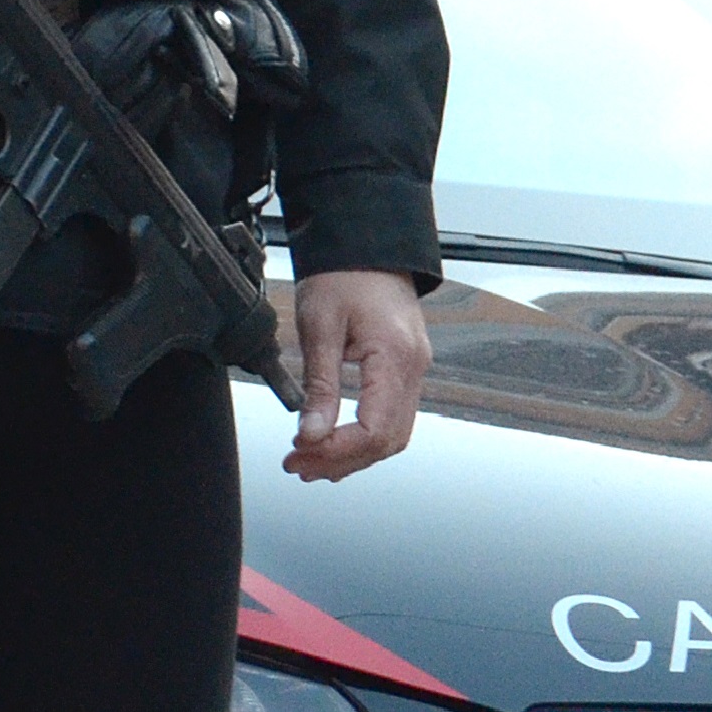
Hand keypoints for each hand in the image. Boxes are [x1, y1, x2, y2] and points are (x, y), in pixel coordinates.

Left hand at [287, 269, 428, 481]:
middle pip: (388, 441)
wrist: (367, 245)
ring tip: (310, 463)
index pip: (376, 429)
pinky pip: (392, 417)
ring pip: (394, 435)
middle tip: (298, 466)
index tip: (301, 452)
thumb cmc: (343, 274)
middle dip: (342, 461)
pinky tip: (334, 442)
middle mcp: (414, 368)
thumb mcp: (319, 326)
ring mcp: (414, 370)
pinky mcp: (405, 369)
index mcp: (395, 357)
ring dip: (353, 455)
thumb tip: (311, 434)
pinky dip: (364, 438)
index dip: (337, 450)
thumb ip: (319, 386)